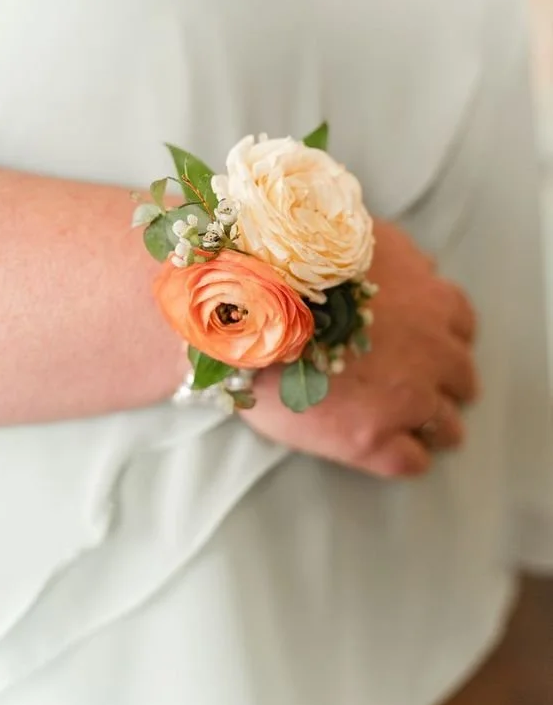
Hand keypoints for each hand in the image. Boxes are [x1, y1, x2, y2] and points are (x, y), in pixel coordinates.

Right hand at [242, 220, 478, 477]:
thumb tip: (422, 271)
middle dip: (438, 382)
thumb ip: (403, 258)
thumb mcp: (361, 243)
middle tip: (401, 383)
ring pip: (448, 427)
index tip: (414, 345)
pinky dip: (402, 456)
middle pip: (462, 379)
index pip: (461, 328)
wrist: (243, 314)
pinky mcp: (375, 442)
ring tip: (392, 422)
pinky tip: (377, 445)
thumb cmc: (294, 271)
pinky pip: (414, 462)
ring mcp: (410, 401)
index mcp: (434, 302)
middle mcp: (435, 353)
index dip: (437, 337)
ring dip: (427, 424)